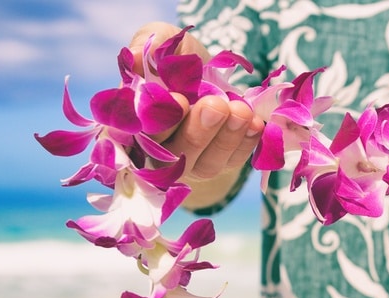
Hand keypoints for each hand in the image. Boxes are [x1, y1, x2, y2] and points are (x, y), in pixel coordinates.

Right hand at [128, 23, 264, 207]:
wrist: (208, 72)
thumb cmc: (179, 59)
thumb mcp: (164, 42)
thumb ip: (148, 48)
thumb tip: (135, 57)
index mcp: (134, 123)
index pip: (140, 133)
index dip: (160, 121)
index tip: (179, 99)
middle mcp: (157, 151)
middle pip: (173, 156)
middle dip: (198, 131)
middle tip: (216, 105)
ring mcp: (189, 161)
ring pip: (205, 164)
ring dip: (226, 138)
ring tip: (241, 111)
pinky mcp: (218, 163)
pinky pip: (232, 163)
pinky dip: (245, 144)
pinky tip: (254, 123)